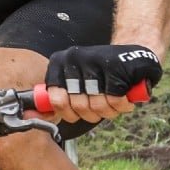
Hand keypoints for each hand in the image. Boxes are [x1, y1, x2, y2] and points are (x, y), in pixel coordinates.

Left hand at [43, 44, 161, 123]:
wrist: (133, 56)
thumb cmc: (102, 73)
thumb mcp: (75, 80)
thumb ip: (60, 95)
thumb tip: (36, 113)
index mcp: (59, 63)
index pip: (55, 99)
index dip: (69, 112)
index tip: (77, 113)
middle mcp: (72, 59)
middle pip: (79, 106)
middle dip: (93, 114)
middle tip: (101, 107)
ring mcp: (93, 61)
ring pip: (98, 105)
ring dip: (110, 111)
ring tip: (114, 102)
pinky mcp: (114, 67)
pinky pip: (115, 100)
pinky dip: (123, 105)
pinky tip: (125, 97)